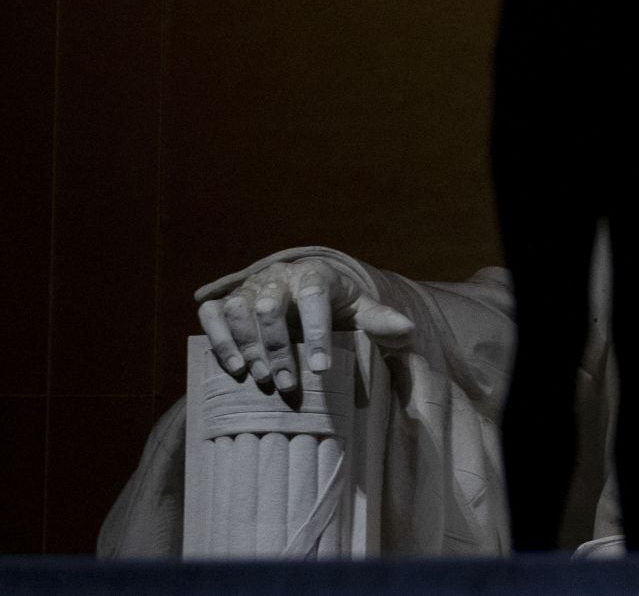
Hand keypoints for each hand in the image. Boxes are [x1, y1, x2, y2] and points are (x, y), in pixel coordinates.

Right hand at [195, 257, 413, 390]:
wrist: (305, 290)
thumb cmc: (338, 306)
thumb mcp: (363, 310)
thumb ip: (381, 320)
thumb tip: (407, 329)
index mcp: (315, 273)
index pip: (314, 295)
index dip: (316, 331)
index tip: (321, 368)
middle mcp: (279, 276)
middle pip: (271, 305)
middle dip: (279, 348)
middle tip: (288, 385)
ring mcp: (250, 287)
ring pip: (239, 309)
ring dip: (249, 347)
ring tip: (263, 379)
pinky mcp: (227, 300)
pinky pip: (212, 314)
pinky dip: (219, 339)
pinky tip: (234, 368)